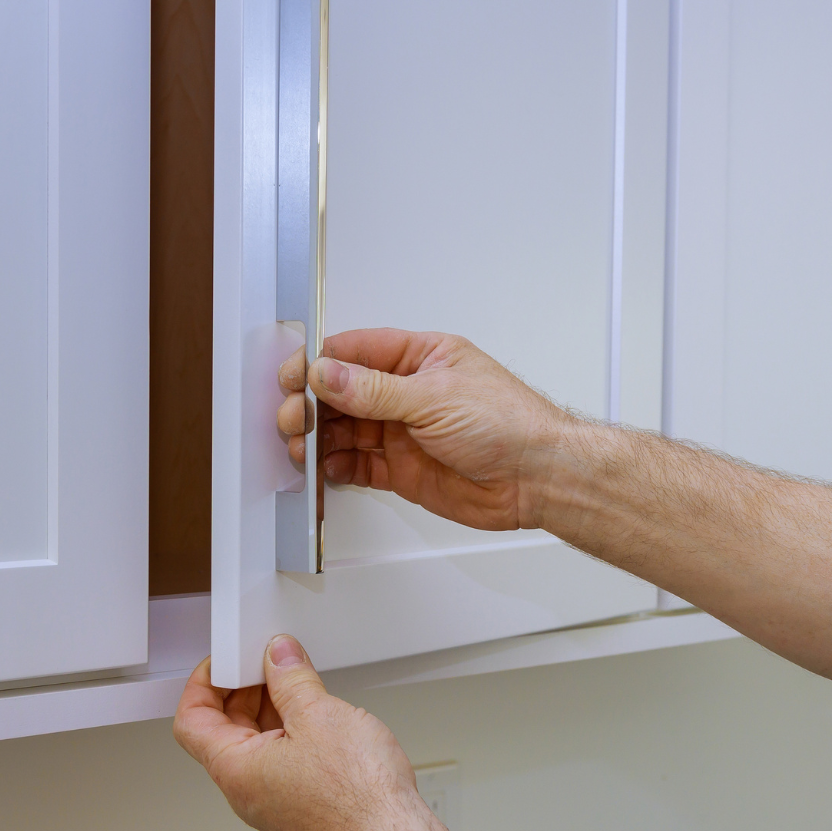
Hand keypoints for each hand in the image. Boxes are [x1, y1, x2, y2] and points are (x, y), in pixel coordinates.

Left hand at [172, 634, 432, 830]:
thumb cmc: (357, 796)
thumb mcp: (319, 714)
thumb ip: (292, 678)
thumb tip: (279, 657)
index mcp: (236, 770)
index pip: (192, 721)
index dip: (203, 684)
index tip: (225, 663)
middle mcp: (247, 792)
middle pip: (223, 732)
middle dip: (243, 692)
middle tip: (267, 664)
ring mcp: (273, 804)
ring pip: (256, 748)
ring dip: (270, 711)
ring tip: (298, 684)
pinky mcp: (300, 808)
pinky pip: (281, 764)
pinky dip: (290, 733)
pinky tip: (317, 717)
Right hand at [276, 329, 575, 529]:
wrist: (539, 478)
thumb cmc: (510, 424)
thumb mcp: (435, 397)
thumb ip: (374, 390)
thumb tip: (328, 374)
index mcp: (421, 357)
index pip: (355, 352)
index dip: (319, 364)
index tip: (293, 378)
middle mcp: (409, 392)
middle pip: (342, 392)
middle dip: (312, 405)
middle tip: (293, 419)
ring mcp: (405, 431)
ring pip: (345, 430)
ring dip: (318, 438)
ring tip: (302, 447)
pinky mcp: (404, 469)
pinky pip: (358, 465)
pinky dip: (336, 467)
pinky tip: (326, 468)